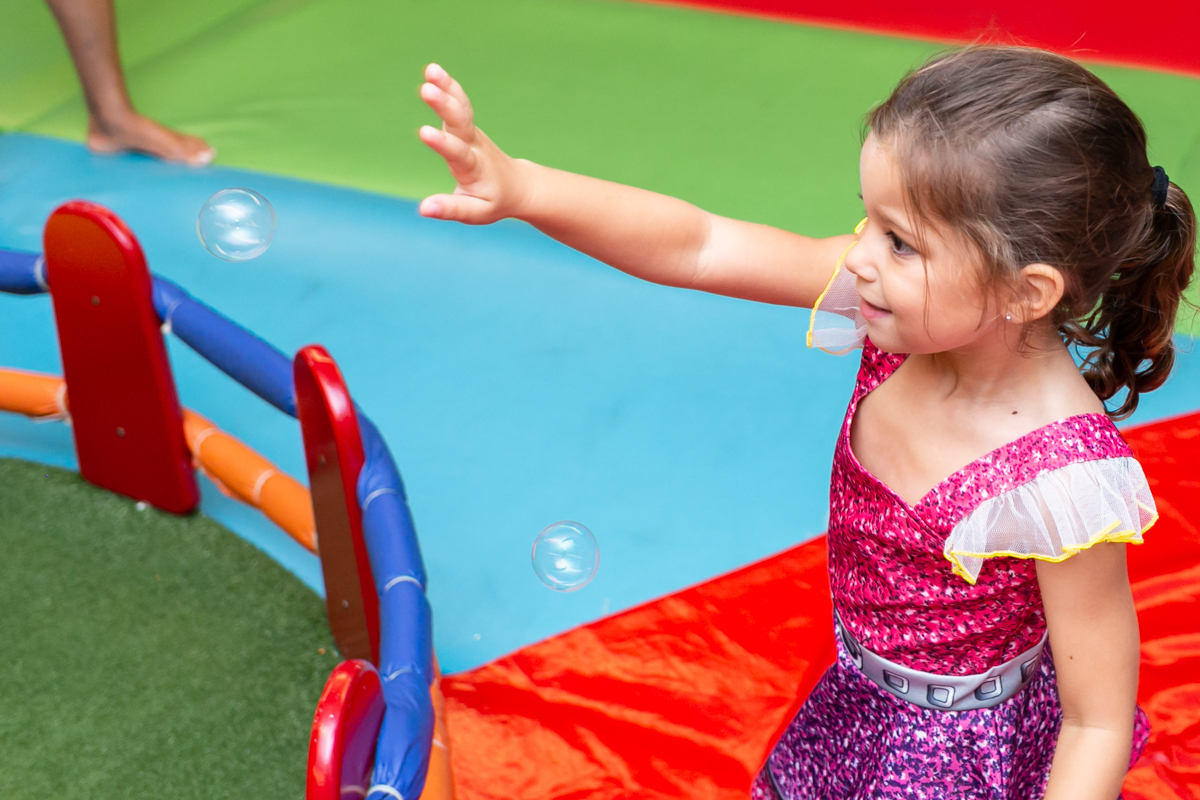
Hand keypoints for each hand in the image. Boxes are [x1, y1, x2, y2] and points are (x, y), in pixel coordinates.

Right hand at [418, 64, 525, 223]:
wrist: (518, 186)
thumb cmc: (494, 201)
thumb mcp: (476, 213)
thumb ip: (451, 209)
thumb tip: (424, 209)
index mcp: (474, 168)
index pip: (458, 153)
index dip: (442, 143)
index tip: (424, 132)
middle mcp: (474, 146)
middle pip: (460, 122)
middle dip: (444, 105)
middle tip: (427, 89)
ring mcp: (473, 133)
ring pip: (461, 108)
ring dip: (447, 88)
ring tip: (431, 69)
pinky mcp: (468, 127)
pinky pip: (460, 104)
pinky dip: (449, 87)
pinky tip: (433, 70)